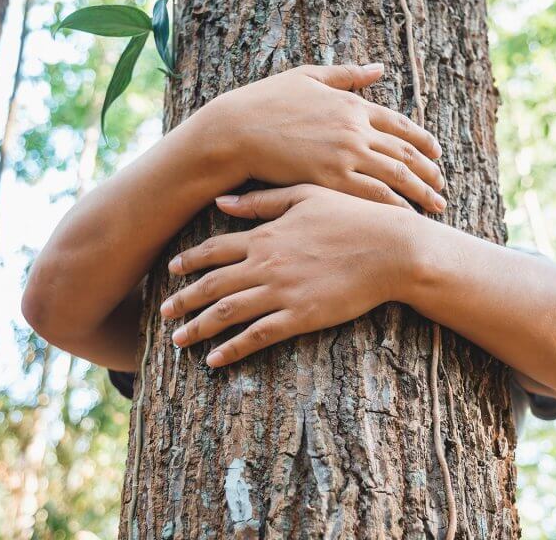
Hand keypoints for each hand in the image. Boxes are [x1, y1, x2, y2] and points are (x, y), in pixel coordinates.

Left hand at [159, 185, 418, 366]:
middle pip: (212, 286)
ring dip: (198, 328)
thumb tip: (222, 201)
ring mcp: (282, 292)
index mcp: (266, 235)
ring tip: (179, 341)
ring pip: (227, 313)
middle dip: (183, 301)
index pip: (215, 249)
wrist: (391, 249)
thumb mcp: (306, 195)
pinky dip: (232, 349)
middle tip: (164, 313)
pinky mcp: (300, 317)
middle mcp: (266, 264)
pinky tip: (215, 360)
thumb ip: (262, 201)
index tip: (171, 271)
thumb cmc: (354, 217)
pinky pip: (257, 336)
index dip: (189, 262)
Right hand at [197, 64, 446, 211]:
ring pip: (396, 177)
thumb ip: (347, 75)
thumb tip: (379, 68)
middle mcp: (355, 130)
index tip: (436, 153)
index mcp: (352, 104)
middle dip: (428, 171)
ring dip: (420, 192)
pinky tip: (407, 217)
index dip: (422, 140)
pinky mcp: (330, 180)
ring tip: (436, 205)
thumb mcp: (308, 77)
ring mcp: (345, 156)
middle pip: (405, 153)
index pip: (399, 125)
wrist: (236, 130)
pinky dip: (394, 207)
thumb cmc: (264, 102)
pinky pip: (372, 196)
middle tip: (442, 185)